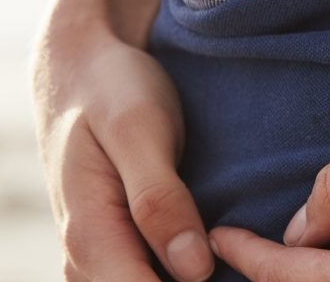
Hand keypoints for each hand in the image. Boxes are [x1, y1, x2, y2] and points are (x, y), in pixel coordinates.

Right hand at [33, 32, 214, 280]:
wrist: (79, 69)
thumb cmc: (111, 91)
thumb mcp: (139, 130)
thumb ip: (159, 200)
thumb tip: (193, 270)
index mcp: (90, 237)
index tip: (233, 267)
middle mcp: (86, 260)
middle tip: (250, 257)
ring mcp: (98, 259)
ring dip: (192, 279)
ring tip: (237, 252)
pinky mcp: (116, 250)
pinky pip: (148, 277)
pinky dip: (182, 270)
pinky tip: (219, 251)